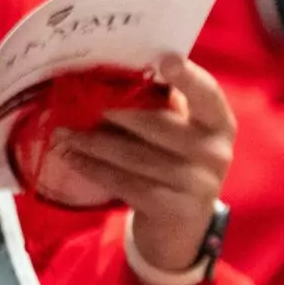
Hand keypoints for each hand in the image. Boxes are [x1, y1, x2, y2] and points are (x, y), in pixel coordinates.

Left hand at [52, 56, 235, 275]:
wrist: (184, 225)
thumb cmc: (177, 163)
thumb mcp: (183, 133)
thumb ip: (163, 107)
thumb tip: (112, 79)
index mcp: (220, 124)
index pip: (207, 95)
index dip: (188, 77)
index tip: (165, 60)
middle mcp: (215, 152)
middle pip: (159, 126)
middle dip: (115, 114)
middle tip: (77, 104)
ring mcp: (197, 183)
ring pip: (135, 157)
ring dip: (93, 144)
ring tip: (63, 134)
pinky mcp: (173, 208)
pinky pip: (126, 183)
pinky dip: (94, 169)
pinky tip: (72, 159)